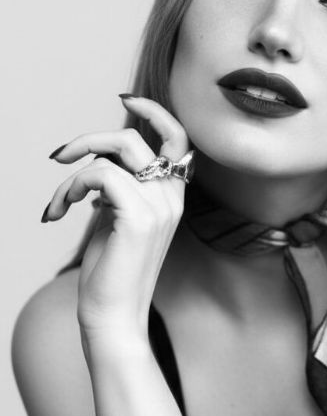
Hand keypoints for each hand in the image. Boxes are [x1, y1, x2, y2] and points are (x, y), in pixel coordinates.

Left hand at [43, 96, 189, 345]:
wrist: (114, 315)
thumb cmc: (111, 272)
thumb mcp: (116, 219)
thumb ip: (117, 188)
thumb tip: (99, 164)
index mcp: (172, 196)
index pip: (177, 139)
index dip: (155, 112)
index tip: (126, 100)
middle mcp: (172, 197)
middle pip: (134, 139)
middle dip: (90, 140)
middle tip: (60, 156)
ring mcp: (160, 207)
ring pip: (113, 155)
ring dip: (73, 174)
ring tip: (60, 202)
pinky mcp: (141, 218)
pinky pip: (101, 175)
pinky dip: (72, 187)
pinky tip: (62, 211)